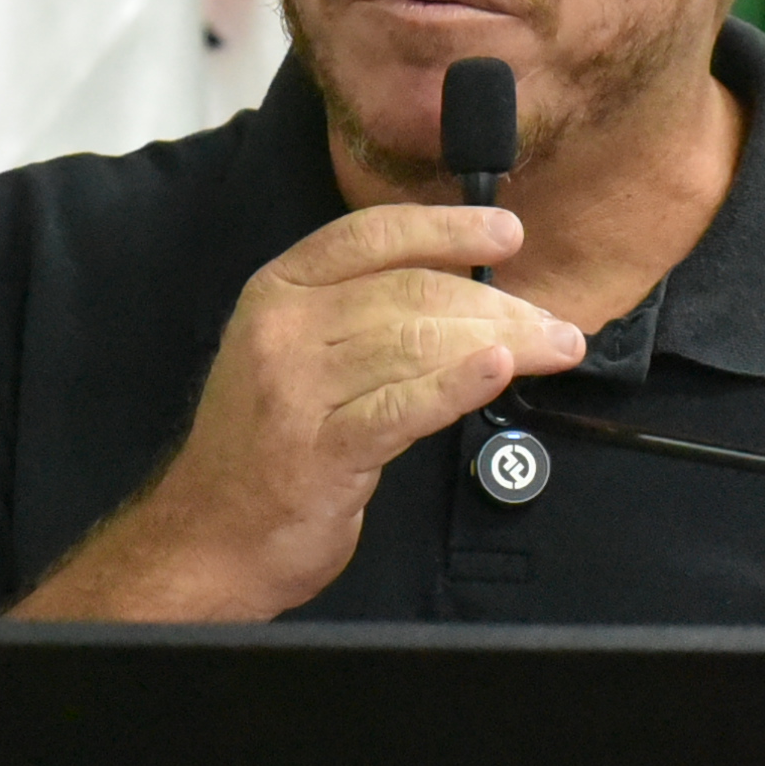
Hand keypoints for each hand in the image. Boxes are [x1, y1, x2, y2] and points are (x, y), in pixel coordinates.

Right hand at [11, 203, 587, 621]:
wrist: (208, 538)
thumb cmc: (266, 449)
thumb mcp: (298, 358)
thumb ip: (362, 319)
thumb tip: (468, 299)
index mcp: (279, 291)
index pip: (372, 235)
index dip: (447, 227)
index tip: (509, 232)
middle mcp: (283, 328)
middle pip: (410, 292)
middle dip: (497, 304)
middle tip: (556, 324)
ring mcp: (296, 387)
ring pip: (417, 342)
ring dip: (501, 343)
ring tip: (554, 350)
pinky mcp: (320, 449)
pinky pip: (402, 406)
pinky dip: (457, 384)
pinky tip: (499, 371)